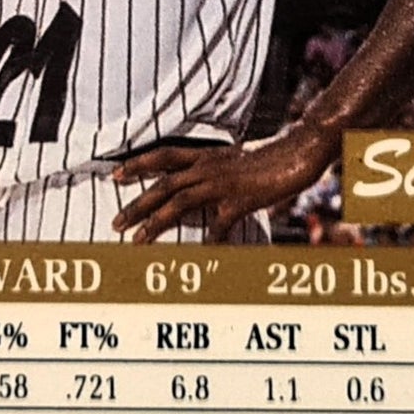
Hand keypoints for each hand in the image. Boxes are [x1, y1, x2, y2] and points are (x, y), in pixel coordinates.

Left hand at [111, 129, 331, 243]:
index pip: (163, 155)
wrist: (299, 151)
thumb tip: (201, 181)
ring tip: (137, 241)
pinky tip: (199, 262)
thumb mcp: (236, 158)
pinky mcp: (239, 200)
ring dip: (155, 222)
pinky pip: (217, 226)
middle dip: (136, 204)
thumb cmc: (271, 156)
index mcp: (206, 155)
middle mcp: (208, 166)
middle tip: (115, 224)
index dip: (137, 164)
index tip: (115, 175)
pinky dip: (207, 245)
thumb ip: (216, 169)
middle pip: (163, 184)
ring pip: (179, 201)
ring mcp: (222, 183)